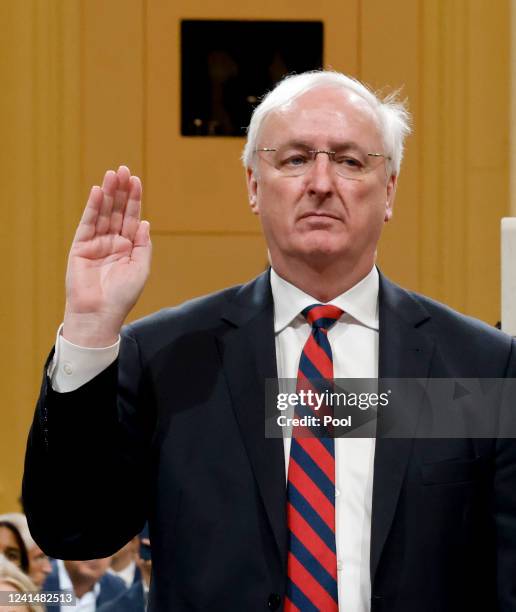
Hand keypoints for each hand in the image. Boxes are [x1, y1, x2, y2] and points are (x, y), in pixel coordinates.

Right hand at [63, 166, 151, 346]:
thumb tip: (146, 222)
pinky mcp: (80, 246)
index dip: (134, 199)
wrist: (100, 313)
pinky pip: (88, 223)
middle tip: (124, 170)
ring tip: (112, 174)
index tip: (136, 180)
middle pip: (118, 211)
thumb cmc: (122, 296)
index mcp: (128, 247)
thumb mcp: (140, 268)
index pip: (132, 218)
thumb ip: (143, 245)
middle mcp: (112, 242)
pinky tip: (98, 192)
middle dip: (121, 191)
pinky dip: (93, 208)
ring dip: (107, 194)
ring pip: (103, 214)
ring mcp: (96, 243)